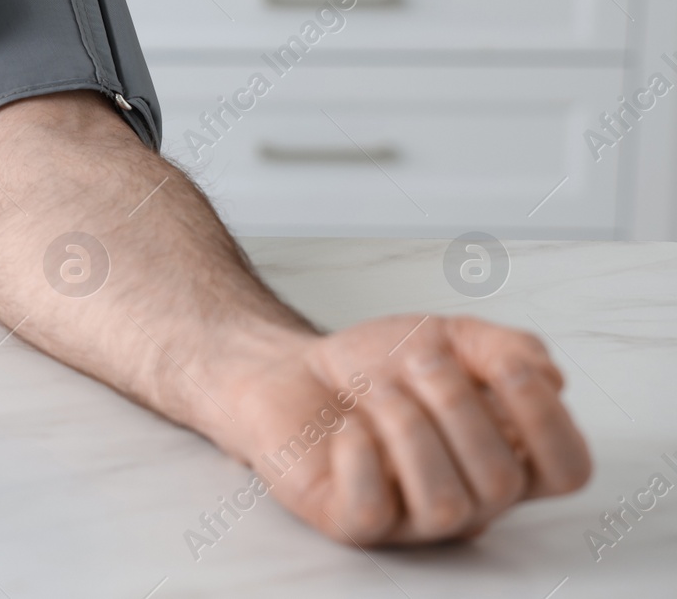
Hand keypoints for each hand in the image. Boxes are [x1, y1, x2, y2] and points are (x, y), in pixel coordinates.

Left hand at [217, 315, 591, 545]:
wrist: (290, 369)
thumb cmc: (373, 365)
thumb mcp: (447, 336)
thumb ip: (506, 347)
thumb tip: (550, 377)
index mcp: (506, 456)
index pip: (567, 470)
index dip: (548, 419)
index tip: (506, 365)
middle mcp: (469, 498)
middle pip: (502, 480)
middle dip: (456, 404)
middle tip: (415, 363)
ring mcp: (411, 519)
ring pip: (445, 503)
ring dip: (408, 427)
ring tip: (379, 391)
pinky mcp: (353, 523)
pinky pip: (372, 511)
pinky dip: (360, 457)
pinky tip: (346, 429)